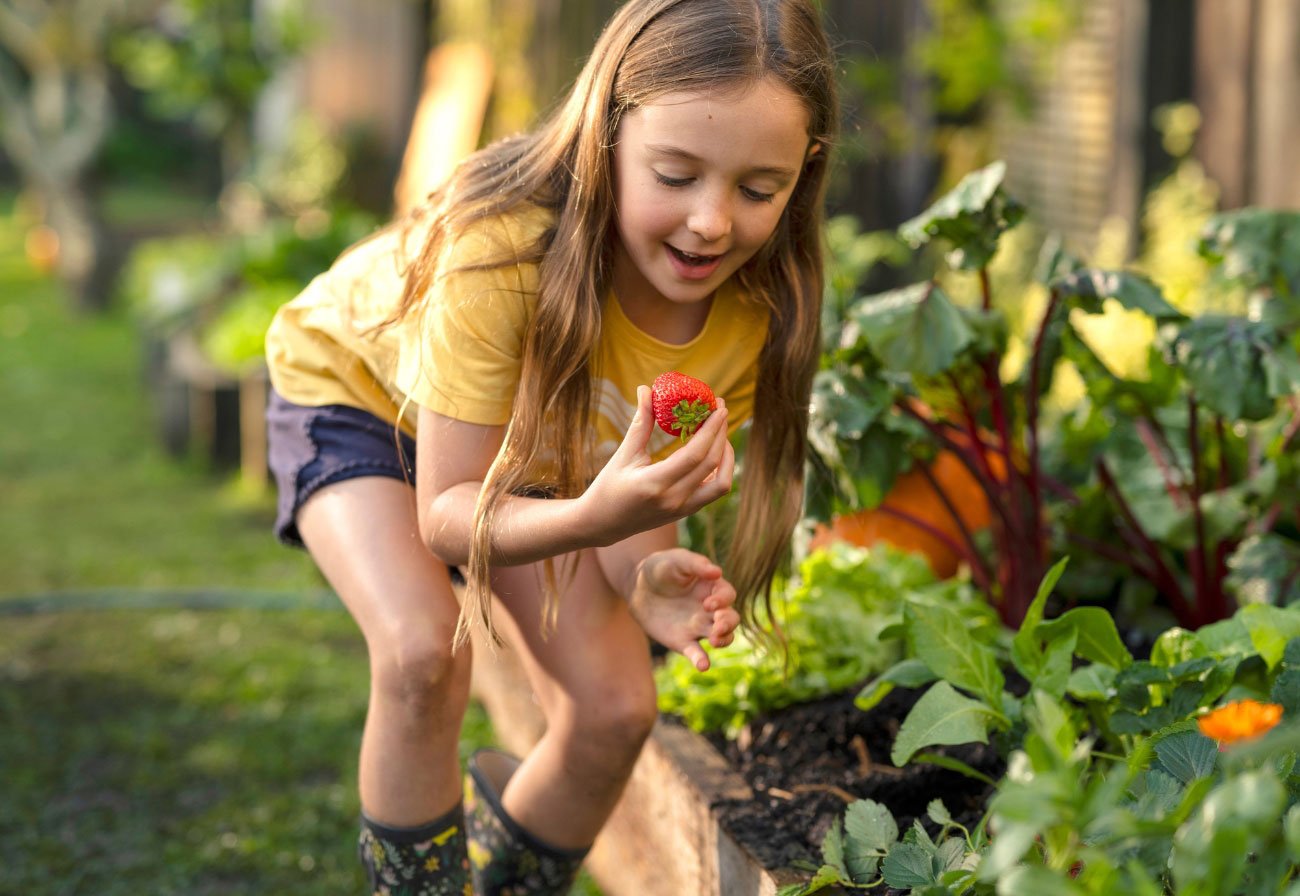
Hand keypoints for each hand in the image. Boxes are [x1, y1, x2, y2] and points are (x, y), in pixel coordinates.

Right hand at [581, 385, 733, 545]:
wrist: (602, 524)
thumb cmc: (608, 486)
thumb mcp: (623, 454)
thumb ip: (640, 423)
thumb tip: (646, 389)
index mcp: (655, 483)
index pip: (695, 455)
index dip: (711, 429)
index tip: (718, 407)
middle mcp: (674, 499)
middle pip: (712, 464)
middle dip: (721, 433)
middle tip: (720, 410)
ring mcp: (683, 509)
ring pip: (721, 483)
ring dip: (726, 455)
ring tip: (720, 433)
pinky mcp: (686, 512)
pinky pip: (713, 491)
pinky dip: (719, 470)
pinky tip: (712, 452)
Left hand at [627, 549, 739, 671]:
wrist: (638, 587)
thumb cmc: (662, 567)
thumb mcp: (676, 560)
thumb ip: (695, 564)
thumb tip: (717, 572)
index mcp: (712, 587)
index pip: (727, 595)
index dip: (723, 600)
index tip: (708, 604)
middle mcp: (711, 609)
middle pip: (731, 618)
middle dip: (728, 623)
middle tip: (718, 626)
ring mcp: (699, 626)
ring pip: (722, 637)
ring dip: (723, 640)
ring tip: (714, 641)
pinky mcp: (684, 641)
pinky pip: (697, 653)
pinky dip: (702, 661)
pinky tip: (703, 666)